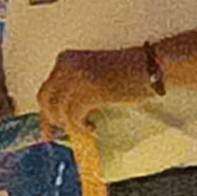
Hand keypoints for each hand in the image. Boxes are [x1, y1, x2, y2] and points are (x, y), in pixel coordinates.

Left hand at [36, 47, 151, 139]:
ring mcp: (77, 77)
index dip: (46, 113)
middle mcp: (67, 65)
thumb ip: (73, 90)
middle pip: (46, 100)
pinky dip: (82, 127)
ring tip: (87, 128)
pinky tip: (93, 129)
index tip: (47, 130)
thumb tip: (59, 116)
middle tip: (61, 135)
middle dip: (52, 121)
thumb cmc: (127, 73)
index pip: (45, 90)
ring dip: (71, 125)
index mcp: (65, 60)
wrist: (150, 66)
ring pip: (59, 111)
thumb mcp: (91, 76)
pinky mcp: (90, 89)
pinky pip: (74, 116)